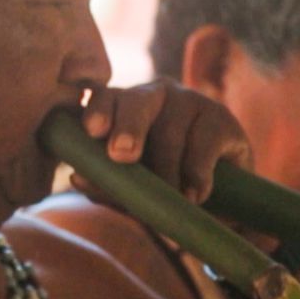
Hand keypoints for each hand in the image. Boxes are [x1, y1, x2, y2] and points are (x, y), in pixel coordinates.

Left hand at [80, 80, 251, 203]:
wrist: (220, 202)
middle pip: (136, 101)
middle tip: (122, 155)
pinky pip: (204, 143)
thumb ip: (108, 184)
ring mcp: (189, 101)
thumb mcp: (133, 189)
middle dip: (127, 127)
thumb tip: (78, 178)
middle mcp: (153, 96)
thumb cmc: (163, 187)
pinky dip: (197, 174)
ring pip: (169, 130)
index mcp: (121, 107)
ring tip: (169, 201)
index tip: (92, 131)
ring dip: (166, 171)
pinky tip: (195, 195)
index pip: (104, 99)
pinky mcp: (221, 118)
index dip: (98, 111)